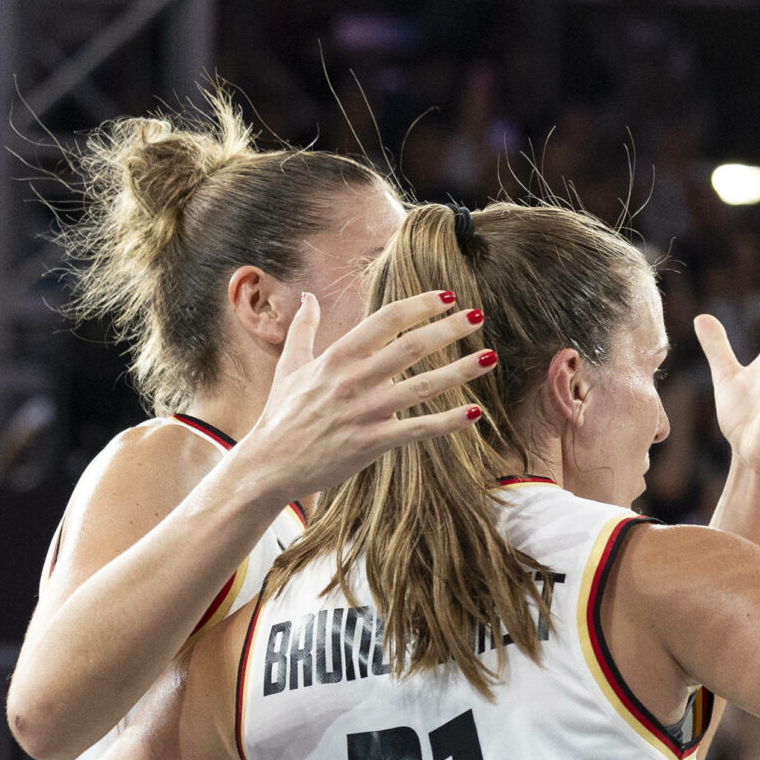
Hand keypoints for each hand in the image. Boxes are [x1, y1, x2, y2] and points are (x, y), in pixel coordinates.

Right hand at [228, 291, 493, 506]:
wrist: (270, 463)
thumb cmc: (282, 414)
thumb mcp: (289, 365)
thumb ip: (303, 328)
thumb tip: (306, 296)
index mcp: (337, 357)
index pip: (385, 320)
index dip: (419, 306)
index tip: (447, 297)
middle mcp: (353, 380)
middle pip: (410, 347)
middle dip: (448, 330)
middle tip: (478, 316)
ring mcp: (364, 412)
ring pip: (421, 387)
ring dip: (459, 371)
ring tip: (489, 359)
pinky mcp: (372, 443)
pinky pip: (418, 430)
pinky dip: (448, 422)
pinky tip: (475, 413)